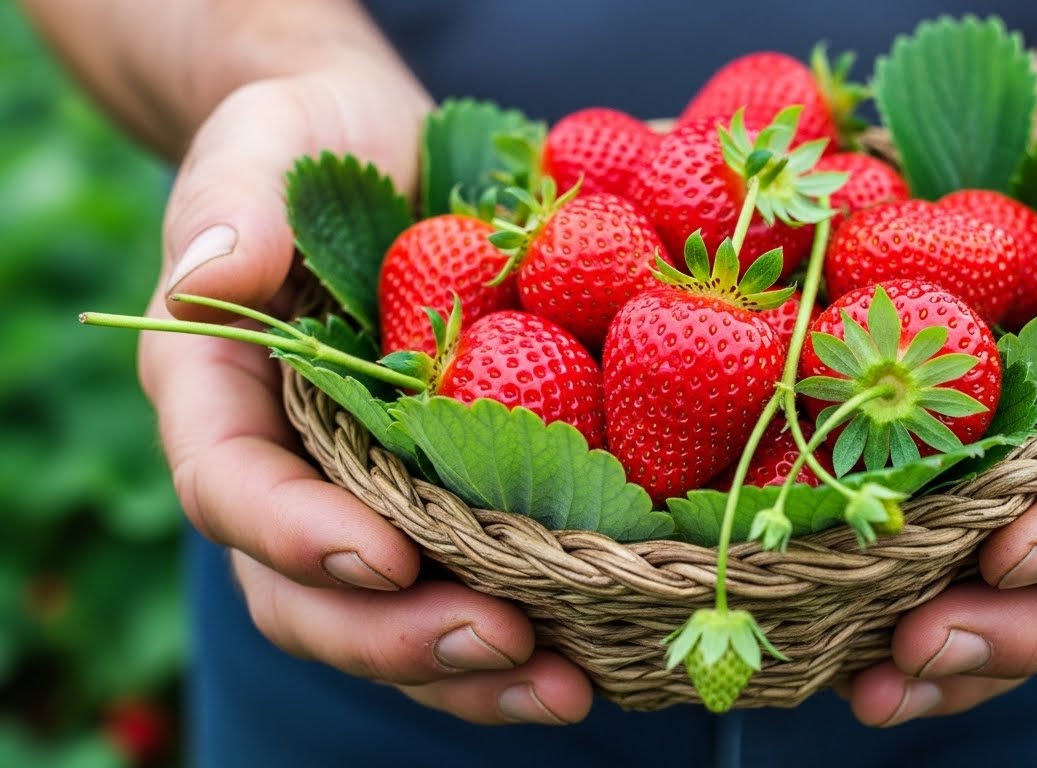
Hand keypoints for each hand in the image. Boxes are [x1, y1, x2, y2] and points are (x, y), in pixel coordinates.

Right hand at [137, 63, 593, 724]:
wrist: (382, 153)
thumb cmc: (311, 139)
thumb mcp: (265, 144)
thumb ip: (233, 209)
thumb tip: (206, 284)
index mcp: (218, 396)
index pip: (228, 487)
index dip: (294, 535)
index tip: (382, 554)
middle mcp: (283, 469)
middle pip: (307, 594)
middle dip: (396, 635)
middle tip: (497, 641)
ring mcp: (363, 493)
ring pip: (388, 618)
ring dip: (468, 668)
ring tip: (564, 686)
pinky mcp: (441, 495)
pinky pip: (464, 583)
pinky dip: (521, 628)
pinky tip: (593, 651)